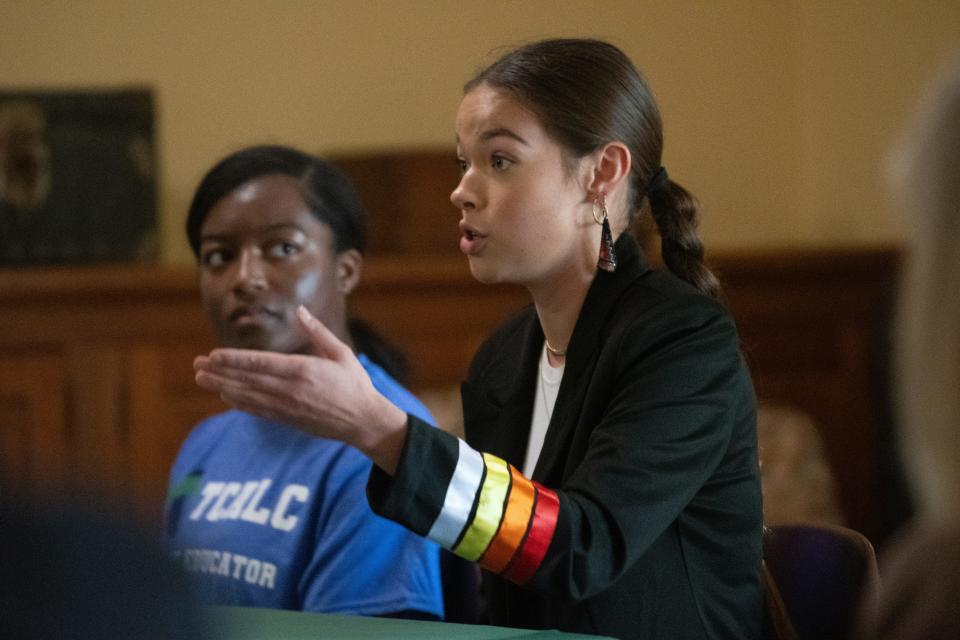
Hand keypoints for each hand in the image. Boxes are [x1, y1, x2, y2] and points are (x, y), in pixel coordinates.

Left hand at [194, 306, 408, 473]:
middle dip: (219, 372)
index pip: (259, 363)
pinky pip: (258, 410)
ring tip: (202, 379)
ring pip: (247, 396)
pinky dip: (239, 403)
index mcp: (302, 370)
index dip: (233, 360)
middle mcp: (290, 390)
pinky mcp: (288, 419)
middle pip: (247, 380)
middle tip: (196, 365)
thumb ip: (318, 332)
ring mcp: (287, 407)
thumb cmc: (355, 384)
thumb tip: (301, 310)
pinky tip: (225, 396)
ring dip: (222, 386)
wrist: (363, 421)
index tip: (213, 354)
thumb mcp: (341, 353)